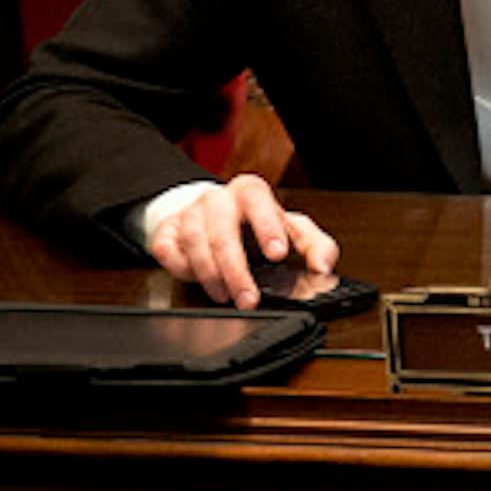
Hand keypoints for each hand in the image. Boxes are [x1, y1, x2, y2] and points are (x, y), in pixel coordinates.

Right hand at [147, 174, 339, 308]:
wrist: (215, 212)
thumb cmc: (257, 223)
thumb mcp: (292, 229)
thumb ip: (315, 245)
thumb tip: (323, 266)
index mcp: (251, 191)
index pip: (259, 203)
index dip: (268, 227)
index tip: (277, 253)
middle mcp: (218, 198)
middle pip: (223, 232)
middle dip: (236, 270)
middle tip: (249, 298)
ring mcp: (189, 212)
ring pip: (194, 243)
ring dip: (210, 275)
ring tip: (226, 296)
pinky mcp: (166, 230)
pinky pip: (167, 250)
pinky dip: (180, 267)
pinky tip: (194, 278)